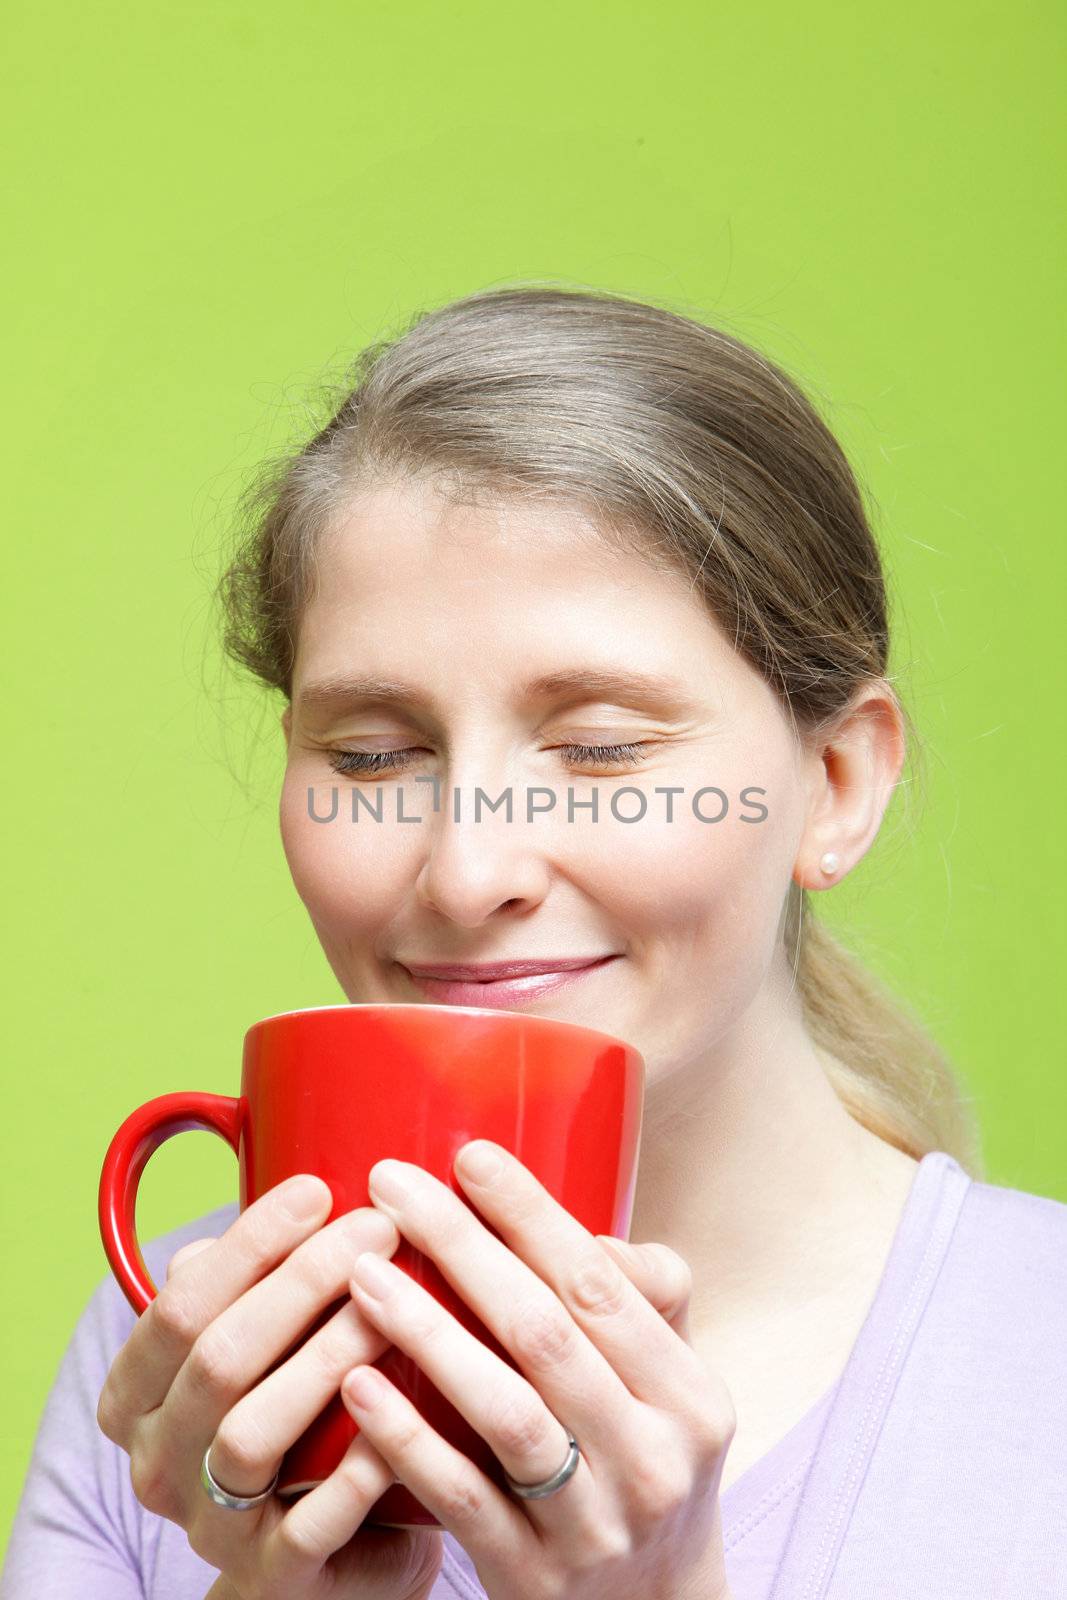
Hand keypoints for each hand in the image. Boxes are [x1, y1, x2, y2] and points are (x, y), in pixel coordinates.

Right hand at [96, 1177, 446, 1598]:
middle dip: (302, 1283)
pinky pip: (310, 1522)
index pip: (177, 1305)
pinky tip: (405, 1407)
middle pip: (218, 1357)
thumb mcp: (266, 1343)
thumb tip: (303, 1178)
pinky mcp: (273, 1577)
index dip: (247, 1244)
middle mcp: (160, 1463)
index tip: (319, 1188)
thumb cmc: (306, 1417)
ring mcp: (212, 1526)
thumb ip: (257, 1279)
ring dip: (326, 1357)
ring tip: (395, 1303)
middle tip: (378, 1230)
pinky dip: (356, 1462)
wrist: (333, 1555)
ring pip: (252, 1432)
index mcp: (140, 1396)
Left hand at [341, 1141, 736, 1599]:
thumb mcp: (673, 1392)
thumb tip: (574, 1227)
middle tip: (392, 1186)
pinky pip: (462, 1497)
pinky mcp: (532, 1577)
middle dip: (462, 1248)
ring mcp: (592, 1523)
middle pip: (544, 1333)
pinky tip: (357, 1384)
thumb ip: (640, 1303)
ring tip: (362, 1274)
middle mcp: (651, 1456)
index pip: (601, 1285)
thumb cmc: (645, 1469)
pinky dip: (407, 1438)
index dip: (531, 1215)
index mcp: (689, 1395)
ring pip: (503, 1411)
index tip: (468, 1155)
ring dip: (427, 1332)